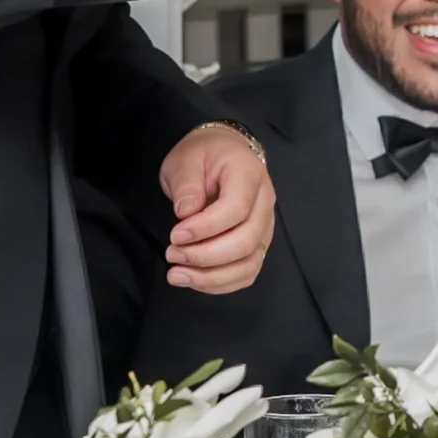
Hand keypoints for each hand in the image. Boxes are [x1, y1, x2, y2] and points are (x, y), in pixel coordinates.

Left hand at [159, 123, 276, 292]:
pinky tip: (195, 280)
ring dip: (212, 276)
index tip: (175, 235)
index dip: (204, 229)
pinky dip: (222, 283)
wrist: (224, 153)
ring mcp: (265, 225)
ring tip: (178, 274)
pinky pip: (248, 272)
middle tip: (172, 254)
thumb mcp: (186, 159)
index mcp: (249, 174)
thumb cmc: (204, 155)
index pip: (235, 210)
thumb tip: (186, 214)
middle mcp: (265, 202)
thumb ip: (187, 184)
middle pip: (246, 241)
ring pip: (249, 263)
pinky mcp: (258, 243)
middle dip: (205, 256)